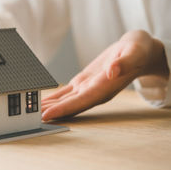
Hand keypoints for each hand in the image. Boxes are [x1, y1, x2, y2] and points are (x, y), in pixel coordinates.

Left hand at [41, 30, 168, 120]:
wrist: (140, 51)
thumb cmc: (139, 51)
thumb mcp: (135, 52)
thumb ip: (124, 62)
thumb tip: (113, 70)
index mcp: (105, 87)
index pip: (81, 101)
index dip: (64, 109)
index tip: (47, 115)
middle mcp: (95, 92)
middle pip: (70, 106)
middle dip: (51, 113)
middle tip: (30, 118)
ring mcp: (88, 88)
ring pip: (65, 101)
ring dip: (49, 107)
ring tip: (30, 112)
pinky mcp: (83, 82)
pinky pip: (66, 92)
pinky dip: (53, 98)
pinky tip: (41, 101)